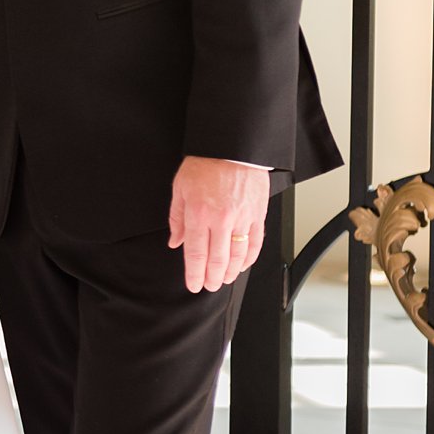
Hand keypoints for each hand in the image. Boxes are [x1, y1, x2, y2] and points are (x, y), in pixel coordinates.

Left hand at [168, 157, 268, 292]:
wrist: (232, 146)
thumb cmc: (205, 163)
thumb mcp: (180, 189)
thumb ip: (177, 218)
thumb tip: (175, 242)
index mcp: (199, 214)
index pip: (195, 254)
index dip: (194, 274)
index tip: (193, 284)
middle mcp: (221, 220)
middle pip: (217, 260)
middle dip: (212, 278)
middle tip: (209, 286)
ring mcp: (242, 218)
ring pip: (238, 255)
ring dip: (231, 272)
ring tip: (225, 280)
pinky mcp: (257, 214)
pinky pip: (256, 242)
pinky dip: (250, 257)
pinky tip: (243, 265)